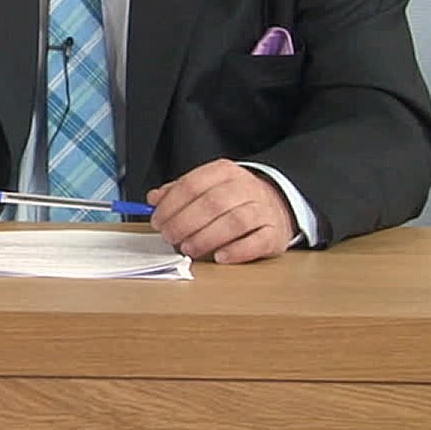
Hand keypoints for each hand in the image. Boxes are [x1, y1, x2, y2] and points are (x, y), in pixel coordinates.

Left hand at [146, 158, 294, 263]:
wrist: (277, 203)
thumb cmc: (234, 198)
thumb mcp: (207, 186)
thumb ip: (179, 192)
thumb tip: (153, 199)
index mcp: (224, 172)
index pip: (192, 184)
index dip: (171, 205)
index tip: (157, 221)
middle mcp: (246, 187)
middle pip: (212, 203)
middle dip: (185, 222)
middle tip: (170, 237)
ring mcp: (263, 210)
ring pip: (235, 221)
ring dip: (207, 238)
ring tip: (189, 249)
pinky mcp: (276, 233)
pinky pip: (258, 241)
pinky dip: (237, 251)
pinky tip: (220, 257)